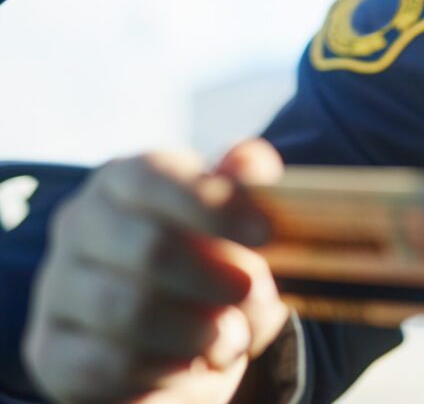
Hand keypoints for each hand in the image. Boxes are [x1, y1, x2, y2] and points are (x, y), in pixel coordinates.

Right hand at [21, 139, 290, 403]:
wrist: (178, 341)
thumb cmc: (214, 265)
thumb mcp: (239, 225)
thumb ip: (248, 190)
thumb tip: (249, 162)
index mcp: (125, 178)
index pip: (157, 177)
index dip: (215, 204)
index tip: (265, 233)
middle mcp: (80, 223)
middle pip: (150, 247)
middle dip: (217, 277)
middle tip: (255, 295)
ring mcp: (58, 287)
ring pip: (129, 310)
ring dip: (199, 330)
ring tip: (232, 338)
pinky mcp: (51, 351)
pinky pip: (109, 364)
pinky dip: (167, 368)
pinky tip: (193, 364)